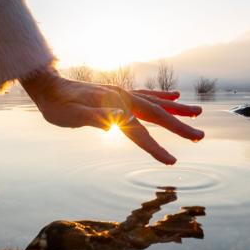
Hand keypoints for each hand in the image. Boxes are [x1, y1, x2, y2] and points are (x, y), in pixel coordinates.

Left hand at [20, 71, 203, 164]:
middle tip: (200, 136)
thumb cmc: (58, 106)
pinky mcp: (120, 94)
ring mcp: (123, 94)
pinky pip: (147, 95)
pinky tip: (174, 95)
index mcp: (114, 107)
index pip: (139, 132)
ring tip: (197, 113)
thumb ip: (94, 117)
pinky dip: (162, 96)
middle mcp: (123, 98)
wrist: (49, 88)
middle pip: (157, 115)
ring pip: (156, 103)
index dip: (155, 148)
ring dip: (177, 109)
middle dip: (179, 127)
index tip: (172, 161)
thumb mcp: (71, 115)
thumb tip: (116, 122)